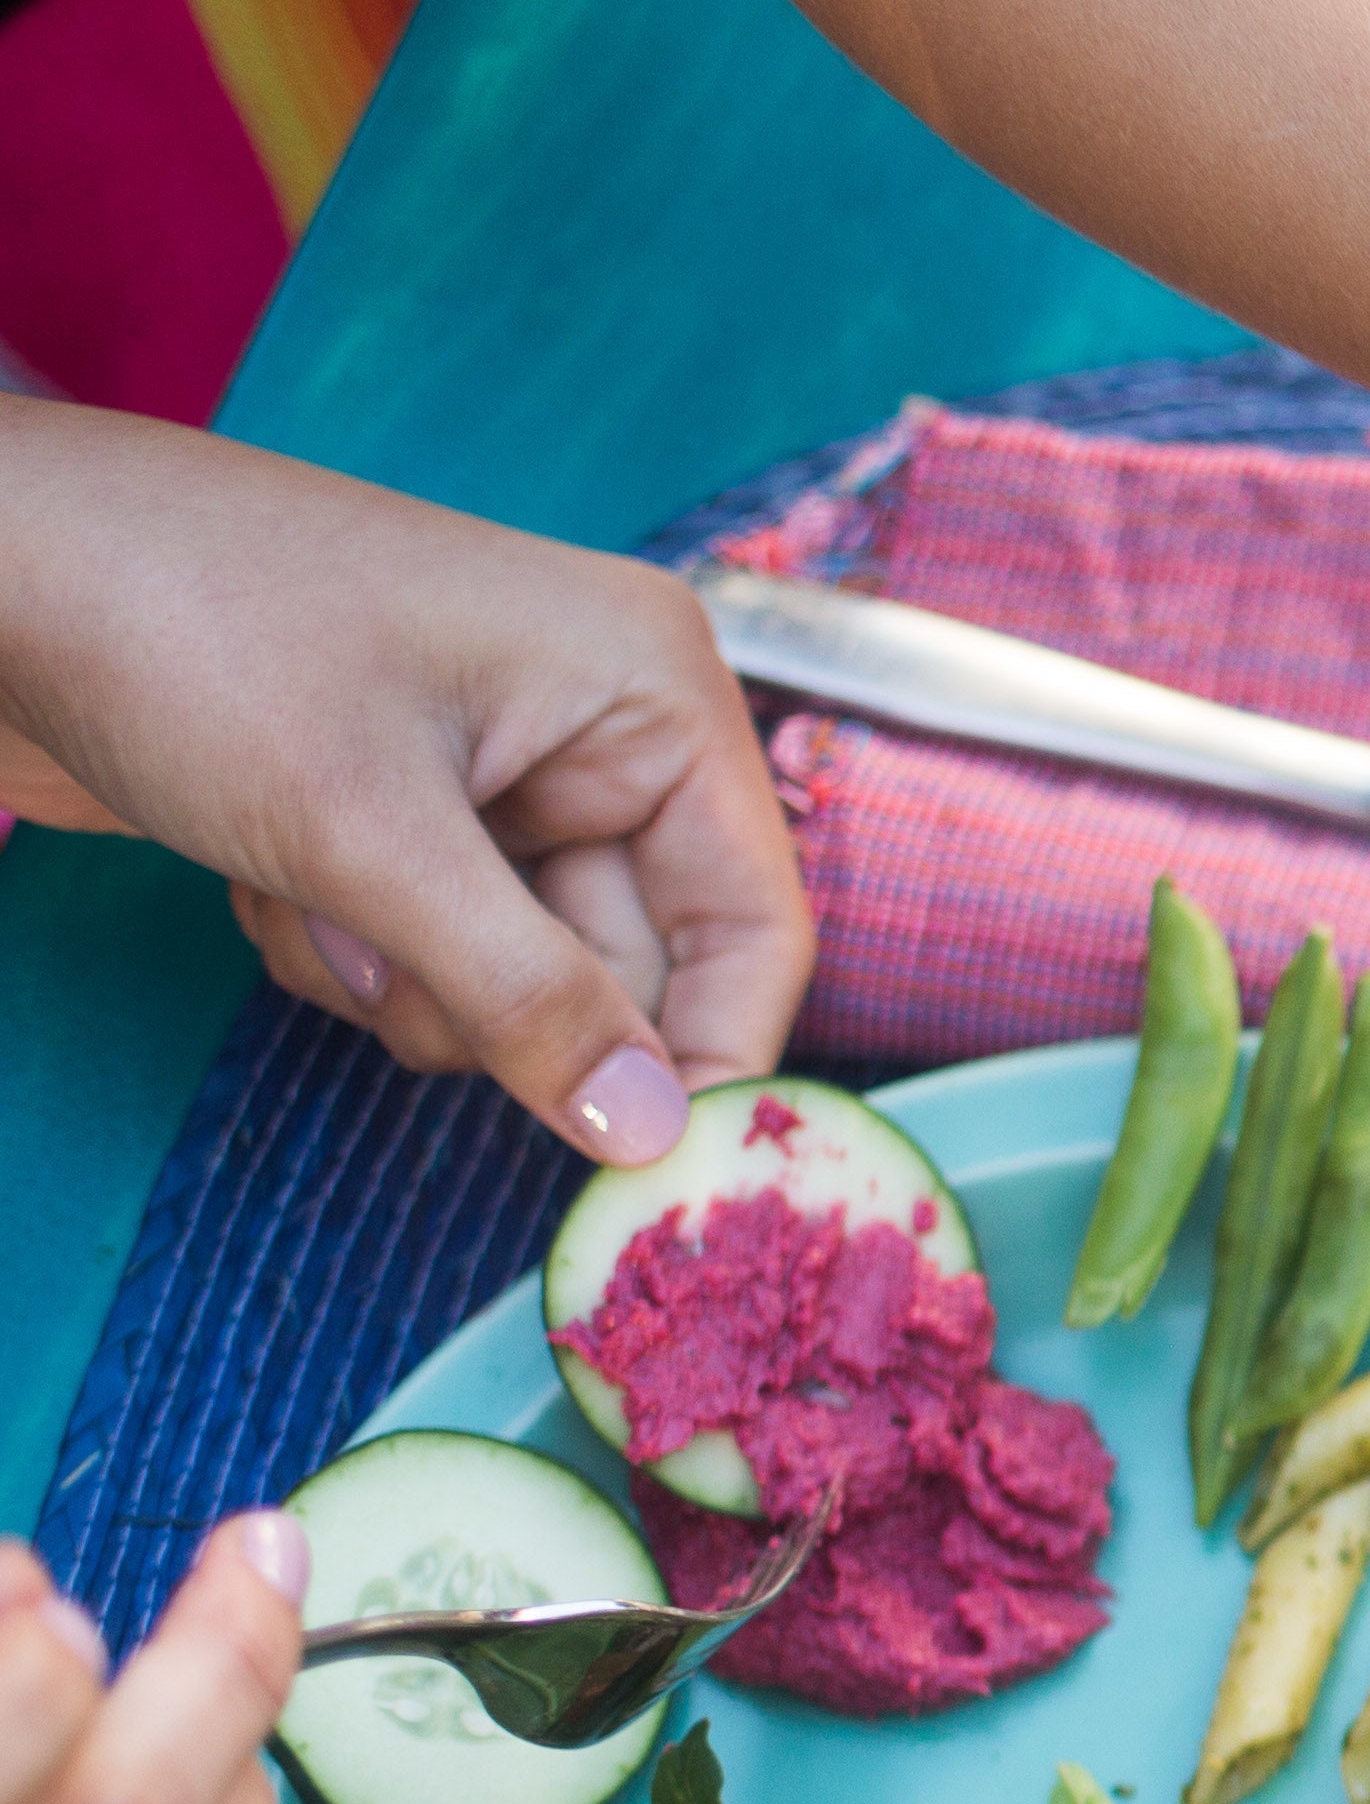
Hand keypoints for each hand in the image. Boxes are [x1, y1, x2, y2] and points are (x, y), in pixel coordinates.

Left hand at [0, 403, 810, 1162]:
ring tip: (303, 893)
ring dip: (403, 982)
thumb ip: (526, 996)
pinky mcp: (405, 812)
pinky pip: (432, 956)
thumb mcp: (367, 833)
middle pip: (630, 967)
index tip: (641, 1174)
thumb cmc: (183, 629)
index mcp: (649, 690)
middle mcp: (597, 730)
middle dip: (494, 997)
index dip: (705, 1058)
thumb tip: (651, 1138)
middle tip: (383, 968)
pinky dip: (346, 949)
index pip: (752, 928)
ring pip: (520, 980)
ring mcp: (497, 773)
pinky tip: (265, 876)